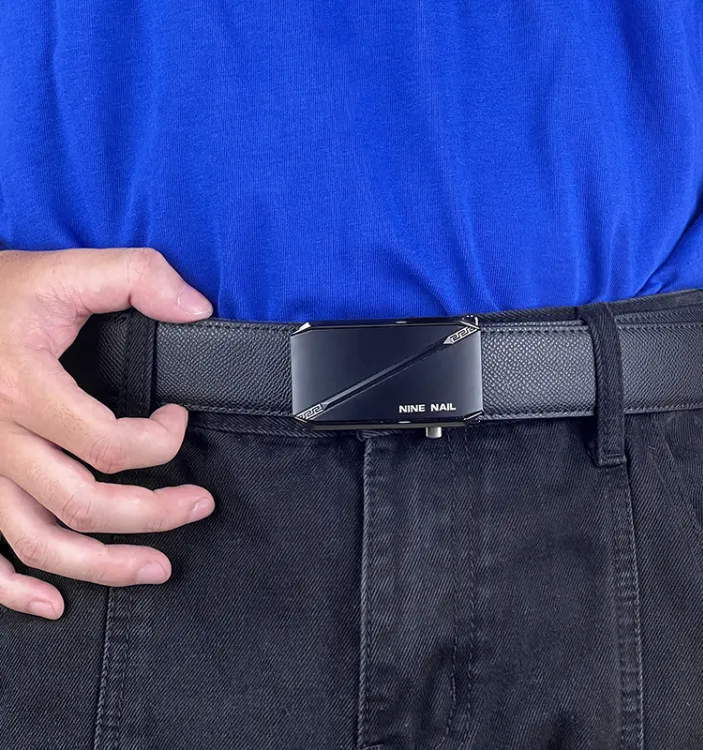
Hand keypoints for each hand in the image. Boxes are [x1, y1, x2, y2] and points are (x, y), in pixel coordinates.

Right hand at [0, 248, 214, 619]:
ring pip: (37, 540)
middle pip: (83, 503)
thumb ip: (137, 276)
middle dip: (153, 515)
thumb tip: (196, 308)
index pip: (110, 444)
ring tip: (155, 570)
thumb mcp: (64, 269)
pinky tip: (51, 602)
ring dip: (101, 566)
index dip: (161, 441)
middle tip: (198, 507)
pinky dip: (12, 590)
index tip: (178, 420)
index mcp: (26, 390)